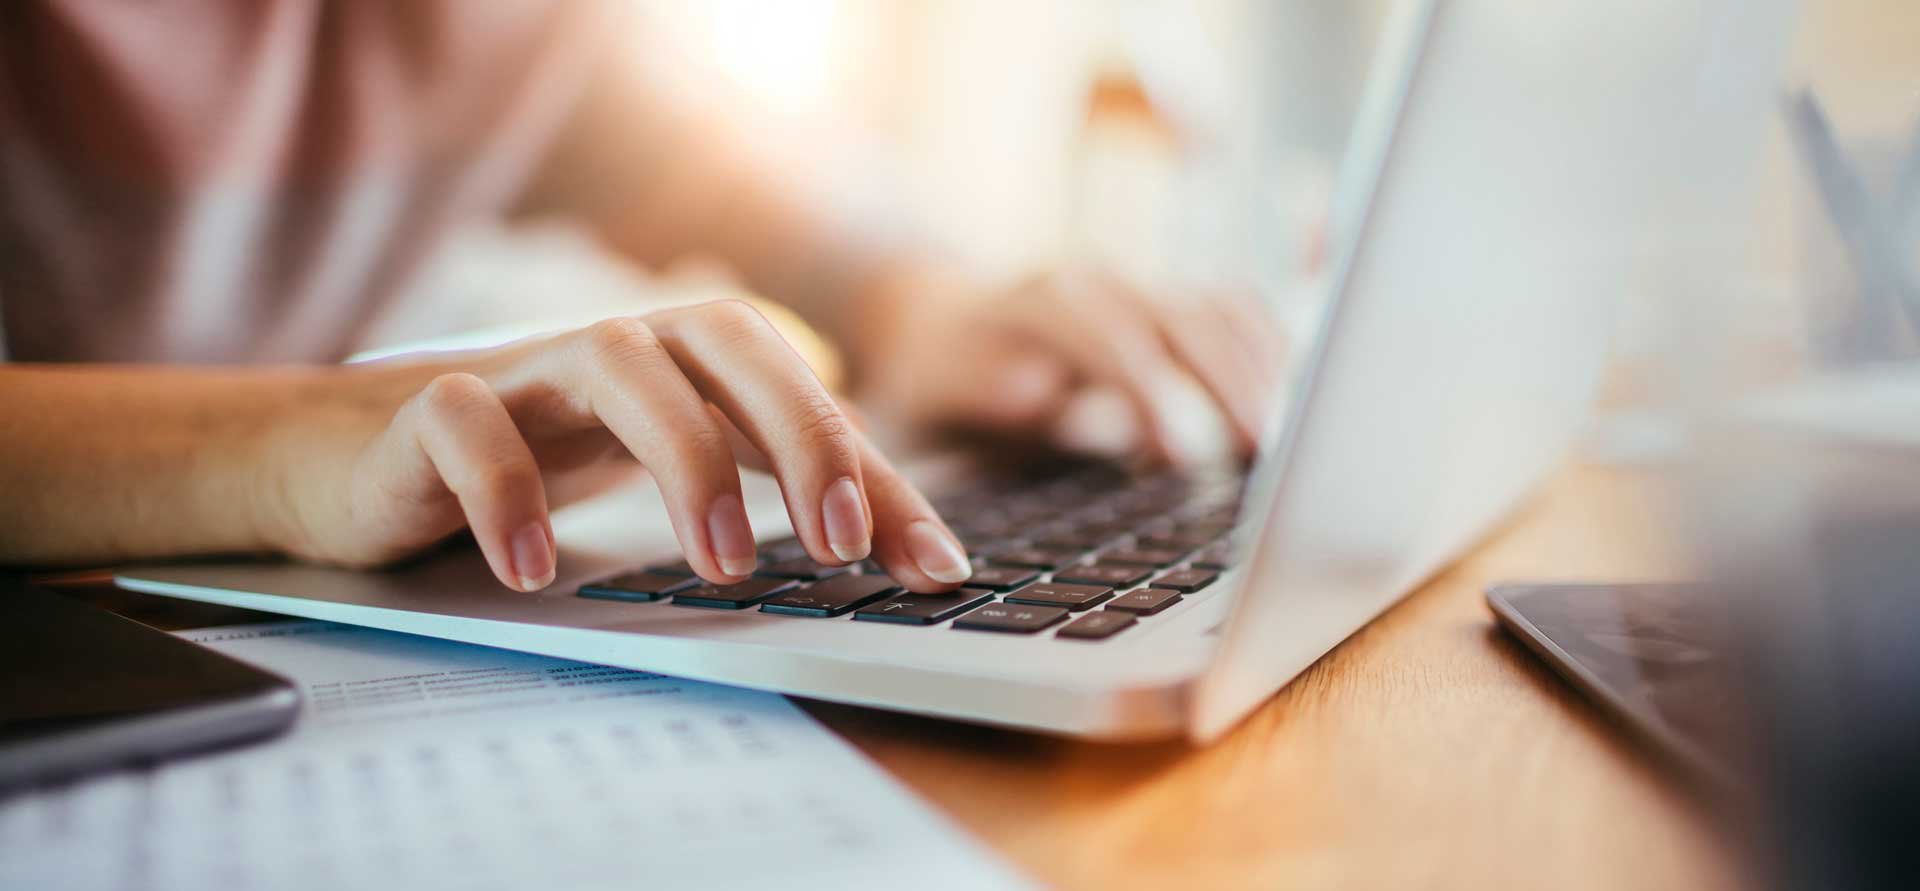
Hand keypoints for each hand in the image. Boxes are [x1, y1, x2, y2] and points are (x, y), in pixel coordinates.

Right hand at [257, 300, 972, 592]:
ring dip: (684, 458)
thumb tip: (913, 555)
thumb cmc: (532, 459)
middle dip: (798, 433)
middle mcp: (617, 347)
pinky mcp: (423, 410)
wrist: (343, 454)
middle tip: (837, 544)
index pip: (804, 394)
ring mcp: (521, 370)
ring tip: (722, 565)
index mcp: (683, 361)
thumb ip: (777, 499)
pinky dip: (507, 490)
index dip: (878, 474)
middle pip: (726, 338)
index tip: (935, 566)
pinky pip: (467, 422)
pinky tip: (535, 569)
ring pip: (617, 362)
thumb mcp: (663, 474)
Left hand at [853, 268, 1285, 460]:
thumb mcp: (935, 392)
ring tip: (1293, 438)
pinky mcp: (1166, 302)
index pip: (1110, 336)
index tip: (1178, 453)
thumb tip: (1042, 391)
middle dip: (1228, 382)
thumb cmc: (933, 379)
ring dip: (1262, 368)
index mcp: (1040, 300)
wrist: (930, 320)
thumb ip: (986, 391)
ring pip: (1220, 309)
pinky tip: (1298, 398)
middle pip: (1184, 316)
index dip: (1149, 391)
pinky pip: (1235, 310)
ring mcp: (1138, 285)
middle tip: (1265, 450)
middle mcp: (1098, 280)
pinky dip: (1272, 347)